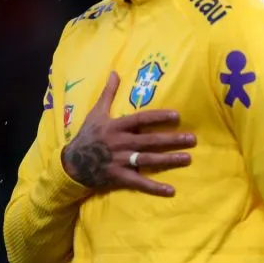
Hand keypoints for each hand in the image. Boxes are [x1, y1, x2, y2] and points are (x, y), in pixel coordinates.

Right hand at [60, 72, 195, 195]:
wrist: (71, 164)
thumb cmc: (87, 136)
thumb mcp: (96, 113)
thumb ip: (108, 93)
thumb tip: (114, 72)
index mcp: (116, 126)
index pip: (141, 119)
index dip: (158, 117)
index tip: (177, 116)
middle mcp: (120, 143)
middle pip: (149, 141)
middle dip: (171, 140)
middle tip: (192, 139)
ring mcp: (120, 161)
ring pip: (148, 160)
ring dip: (168, 160)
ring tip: (188, 158)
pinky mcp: (119, 177)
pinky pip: (139, 183)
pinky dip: (154, 188)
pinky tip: (171, 191)